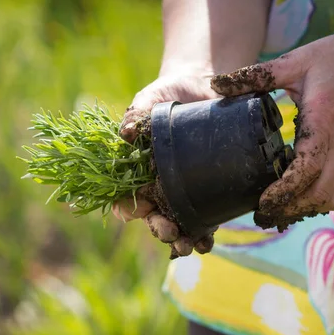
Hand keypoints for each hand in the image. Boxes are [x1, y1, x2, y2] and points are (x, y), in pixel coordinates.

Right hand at [113, 73, 220, 257]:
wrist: (201, 87)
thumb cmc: (167, 96)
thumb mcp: (150, 99)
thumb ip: (137, 113)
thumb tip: (126, 133)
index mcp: (135, 170)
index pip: (124, 197)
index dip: (127, 209)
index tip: (139, 211)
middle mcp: (156, 186)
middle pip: (152, 217)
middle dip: (160, 229)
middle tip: (171, 233)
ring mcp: (182, 192)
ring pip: (178, 223)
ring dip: (183, 239)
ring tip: (192, 246)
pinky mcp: (207, 191)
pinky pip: (205, 217)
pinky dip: (205, 232)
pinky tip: (209, 240)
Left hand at [209, 16, 333, 231]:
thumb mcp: (295, 62)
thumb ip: (255, 77)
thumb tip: (216, 84)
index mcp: (323, 124)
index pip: (305, 172)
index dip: (282, 193)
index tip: (260, 203)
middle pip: (319, 195)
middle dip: (289, 210)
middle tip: (262, 215)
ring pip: (333, 197)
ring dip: (306, 209)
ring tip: (280, 212)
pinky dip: (321, 199)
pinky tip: (302, 197)